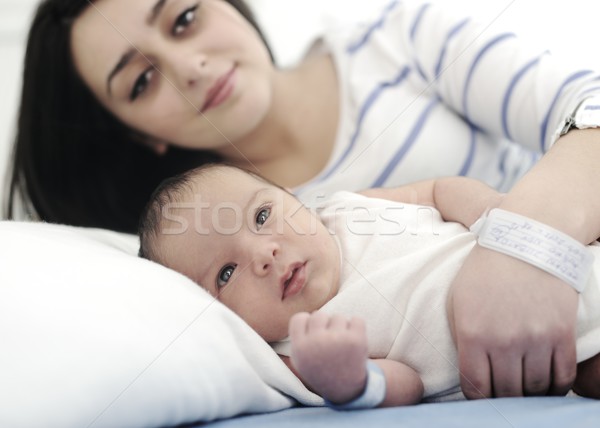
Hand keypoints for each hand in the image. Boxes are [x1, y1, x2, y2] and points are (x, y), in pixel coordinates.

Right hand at [289, 312, 368, 403]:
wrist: (345, 389)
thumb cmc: (320, 369)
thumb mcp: (301, 359)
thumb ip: (299, 337)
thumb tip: (308, 314)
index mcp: (300, 348)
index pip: (299, 318)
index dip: (307, 323)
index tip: (313, 334)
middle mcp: (317, 342)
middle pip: (318, 315)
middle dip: (324, 324)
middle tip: (329, 340)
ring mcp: (337, 340)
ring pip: (338, 317)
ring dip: (340, 327)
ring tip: (340, 344)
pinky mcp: (356, 340)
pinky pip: (356, 319)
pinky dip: (356, 327)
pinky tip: (352, 341)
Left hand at [448, 246, 577, 397]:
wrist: (526, 242)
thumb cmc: (485, 271)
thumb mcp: (457, 301)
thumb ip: (461, 338)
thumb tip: (472, 372)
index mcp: (473, 333)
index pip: (476, 387)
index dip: (478, 398)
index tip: (482, 395)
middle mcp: (504, 341)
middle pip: (507, 393)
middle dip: (504, 398)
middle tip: (504, 393)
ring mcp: (535, 339)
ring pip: (534, 390)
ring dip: (529, 396)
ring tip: (524, 390)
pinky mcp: (561, 334)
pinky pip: (562, 377)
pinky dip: (555, 388)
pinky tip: (547, 385)